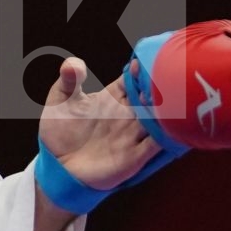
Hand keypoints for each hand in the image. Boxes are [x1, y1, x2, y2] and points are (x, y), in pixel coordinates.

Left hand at [39, 56, 163, 189]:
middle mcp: (128, 113)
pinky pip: (158, 143)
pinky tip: (172, 126)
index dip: (140, 70)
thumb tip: (72, 63)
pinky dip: (167, 134)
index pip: (134, 78)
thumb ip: (68, 81)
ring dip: (166, 110)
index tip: (141, 63)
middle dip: (159, 88)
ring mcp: (134, 134)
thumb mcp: (59, 102)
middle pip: (152, 96)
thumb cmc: (60, 132)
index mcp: (113, 96)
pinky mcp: (136, 156)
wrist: (58, 167)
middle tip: (159, 82)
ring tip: (168, 101)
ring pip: (160, 117)